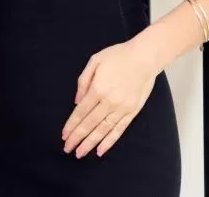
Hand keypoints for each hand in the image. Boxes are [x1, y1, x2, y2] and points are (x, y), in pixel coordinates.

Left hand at [61, 40, 158, 157]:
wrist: (145, 57)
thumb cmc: (118, 56)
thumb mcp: (95, 61)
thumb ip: (83, 81)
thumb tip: (76, 102)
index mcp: (98, 89)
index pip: (81, 112)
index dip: (71, 125)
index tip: (64, 135)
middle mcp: (109, 101)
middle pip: (90, 124)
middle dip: (77, 138)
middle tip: (67, 149)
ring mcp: (122, 108)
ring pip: (103, 130)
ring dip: (90, 143)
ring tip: (80, 153)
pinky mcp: (132, 111)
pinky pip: (119, 129)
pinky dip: (109, 141)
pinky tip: (101, 150)